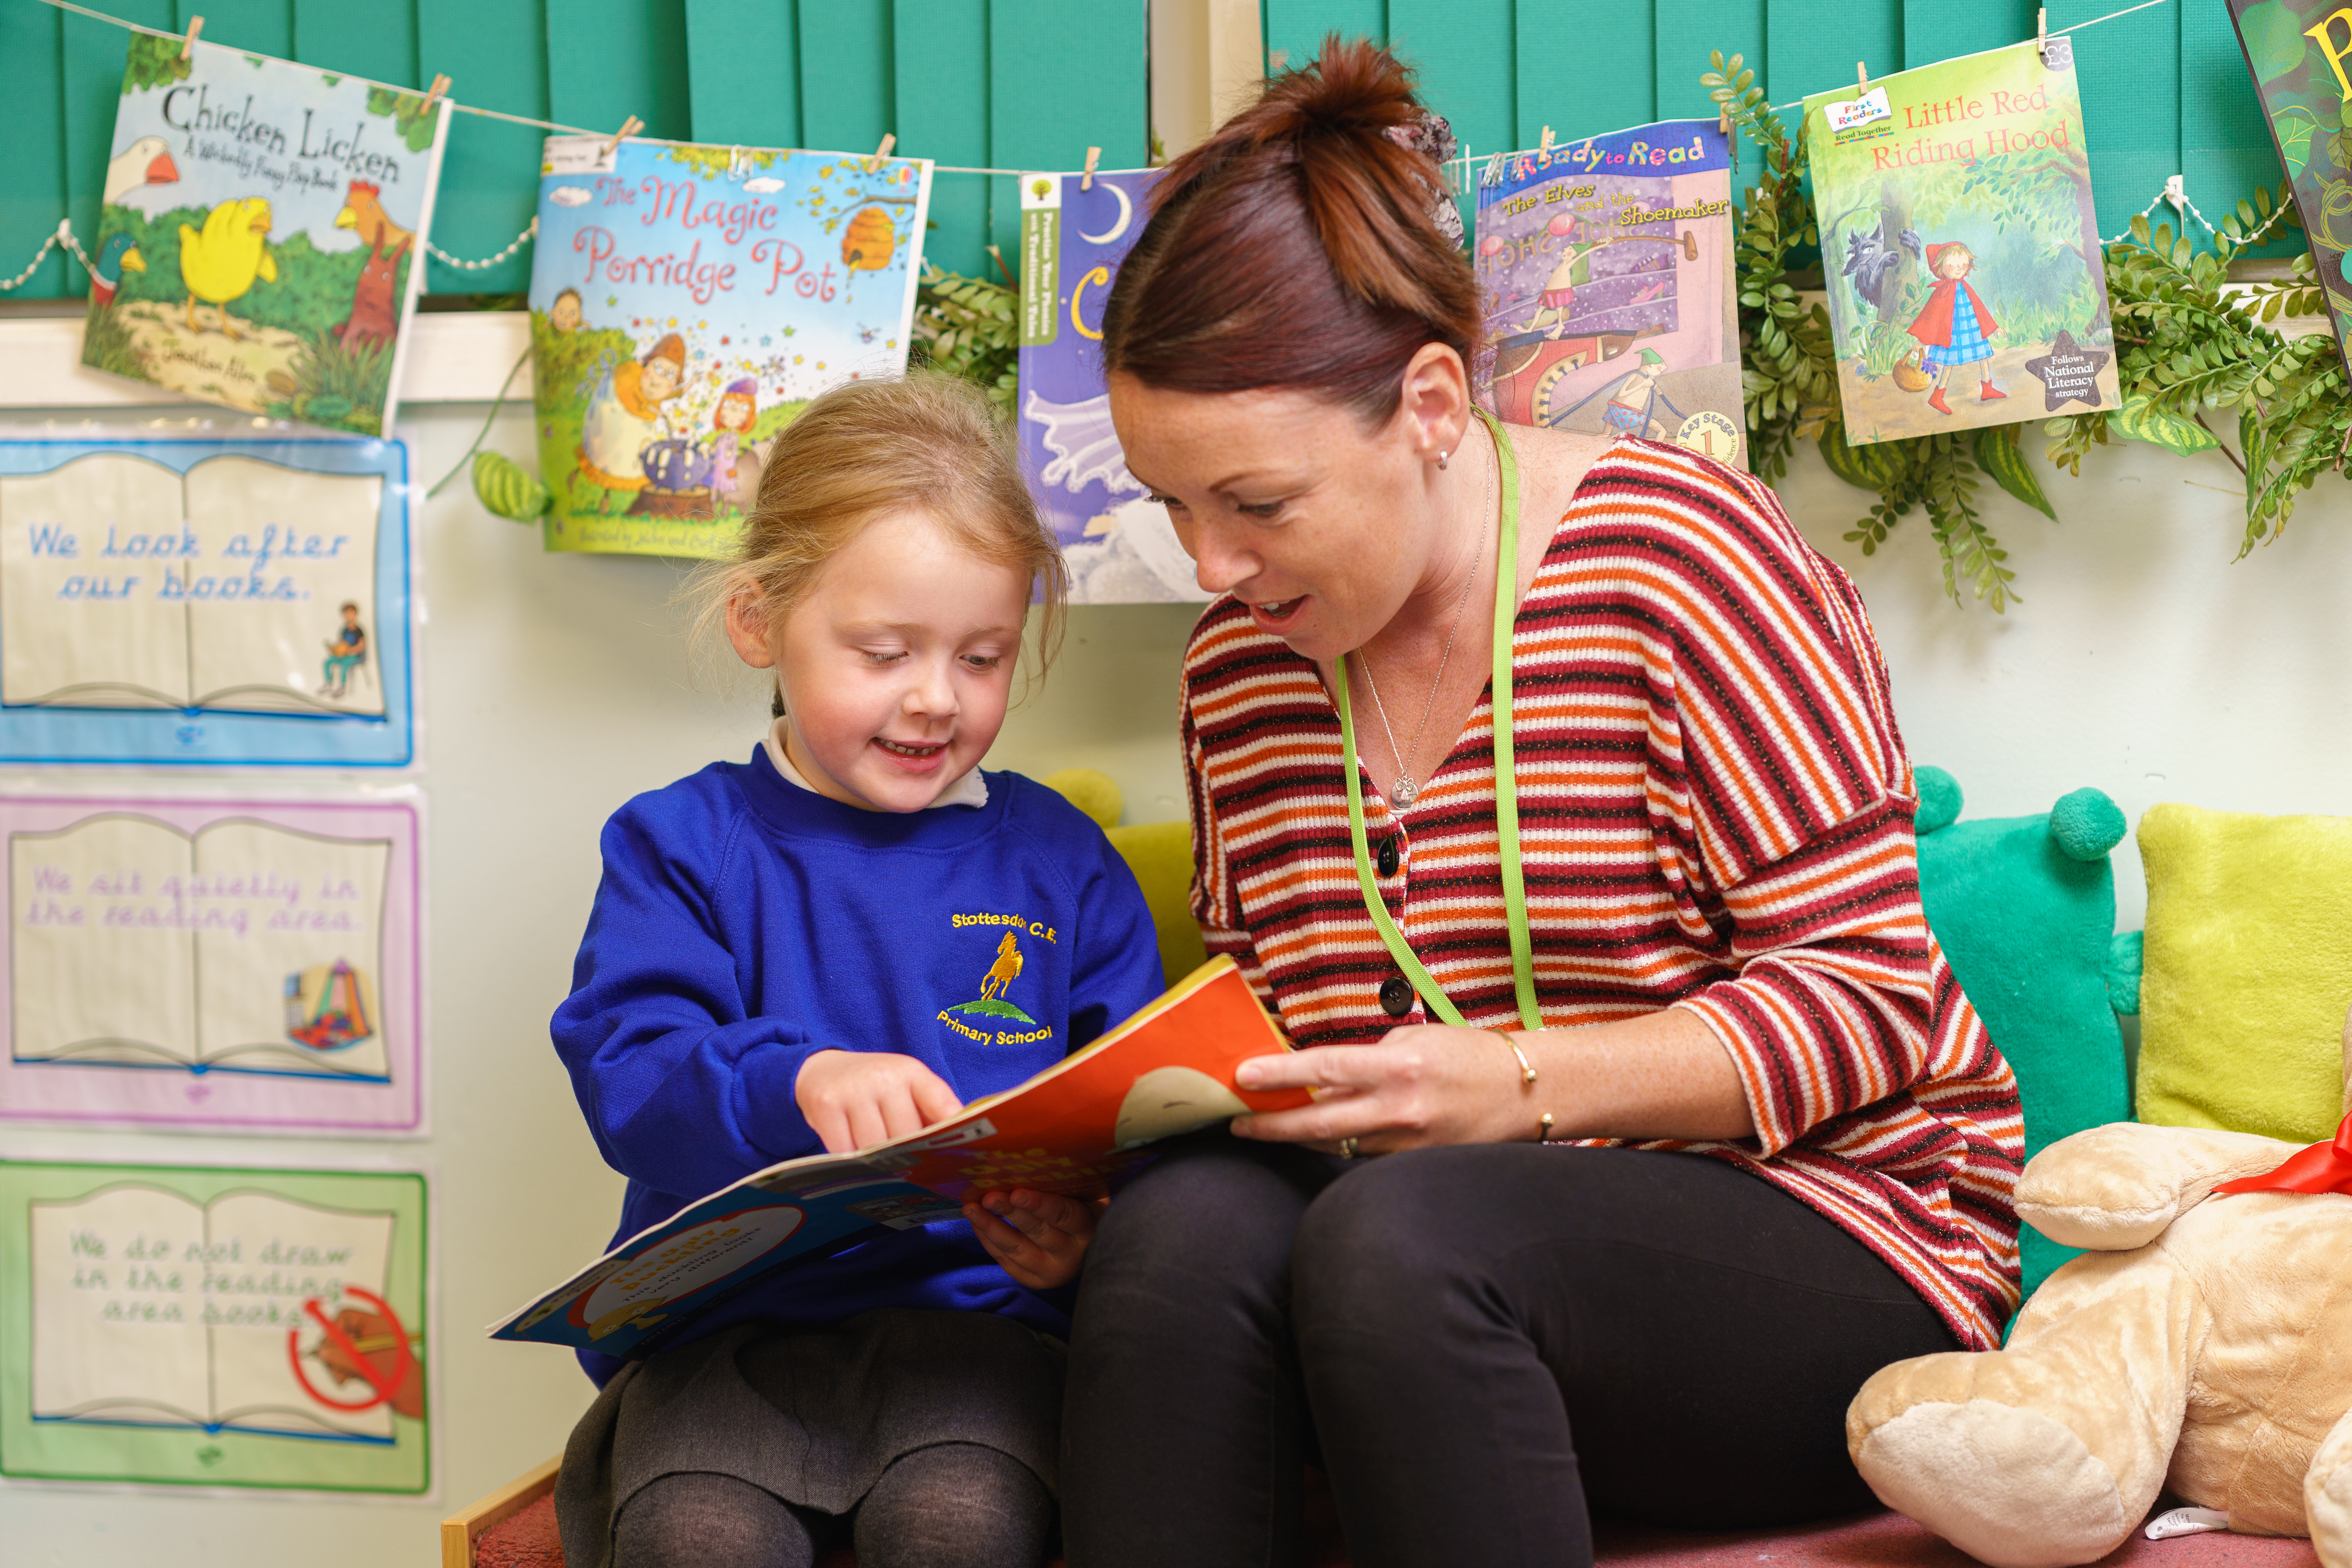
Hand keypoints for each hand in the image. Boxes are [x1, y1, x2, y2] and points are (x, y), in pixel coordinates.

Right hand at [795, 1050, 962, 1154]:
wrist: (820, 1070)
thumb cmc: (873, 1087)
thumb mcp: (904, 1087)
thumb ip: (930, 1112)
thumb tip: (957, 1146)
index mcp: (911, 1072)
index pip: (941, 1104)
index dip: (952, 1131)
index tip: (959, 1154)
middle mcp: (884, 1076)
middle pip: (906, 1136)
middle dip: (906, 1154)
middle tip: (905, 1165)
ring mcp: (853, 1090)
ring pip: (874, 1147)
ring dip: (875, 1160)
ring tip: (876, 1157)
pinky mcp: (825, 1105)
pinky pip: (845, 1150)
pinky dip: (849, 1158)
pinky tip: (850, 1151)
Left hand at [962, 1188, 1102, 1289]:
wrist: (1089, 1248)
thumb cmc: (1085, 1210)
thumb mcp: (1088, 1196)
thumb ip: (1070, 1184)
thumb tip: (1036, 1160)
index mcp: (1087, 1229)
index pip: (1065, 1215)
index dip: (1041, 1205)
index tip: (1017, 1193)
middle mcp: (1070, 1256)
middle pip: (1037, 1232)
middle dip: (1010, 1213)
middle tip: (987, 1197)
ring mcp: (1049, 1271)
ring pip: (1016, 1250)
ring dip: (990, 1227)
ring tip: (971, 1208)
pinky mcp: (1032, 1279)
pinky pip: (1006, 1260)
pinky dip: (989, 1241)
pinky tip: (976, 1223)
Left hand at [1229, 1025, 1538, 1153]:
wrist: (1525, 1094)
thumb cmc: (1468, 1057)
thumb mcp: (1413, 1041)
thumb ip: (1365, 1061)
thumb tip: (1318, 1077)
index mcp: (1398, 1068)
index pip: (1324, 1070)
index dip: (1278, 1074)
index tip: (1242, 1076)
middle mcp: (1399, 1111)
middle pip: (1317, 1123)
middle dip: (1270, 1125)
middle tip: (1237, 1124)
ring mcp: (1407, 1145)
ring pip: (1335, 1145)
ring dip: (1300, 1137)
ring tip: (1268, 1127)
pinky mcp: (1414, 1165)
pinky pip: (1363, 1157)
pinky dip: (1339, 1146)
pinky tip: (1321, 1137)